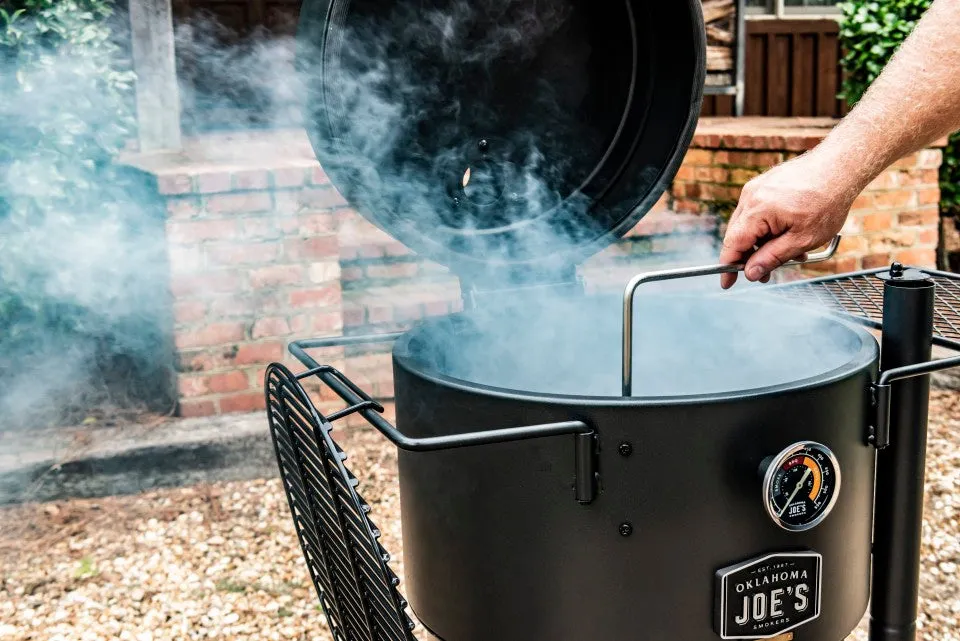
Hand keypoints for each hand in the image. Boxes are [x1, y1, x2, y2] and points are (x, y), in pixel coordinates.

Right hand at [719, 151, 858, 288]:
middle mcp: (750, 196)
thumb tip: (750, 273)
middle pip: (738, 235)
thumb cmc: (827, 201)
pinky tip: (788, 235)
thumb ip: (772, 258)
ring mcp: (756, 188)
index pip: (733, 245)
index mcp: (757, 210)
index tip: (727, 283)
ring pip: (749, 225)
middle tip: (767, 275)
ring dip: (762, 243)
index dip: (728, 266)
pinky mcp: (764, 184)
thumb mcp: (802, 239)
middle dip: (750, 257)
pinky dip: (768, 227)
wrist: (841, 166)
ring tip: (789, 254)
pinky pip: (758, 212)